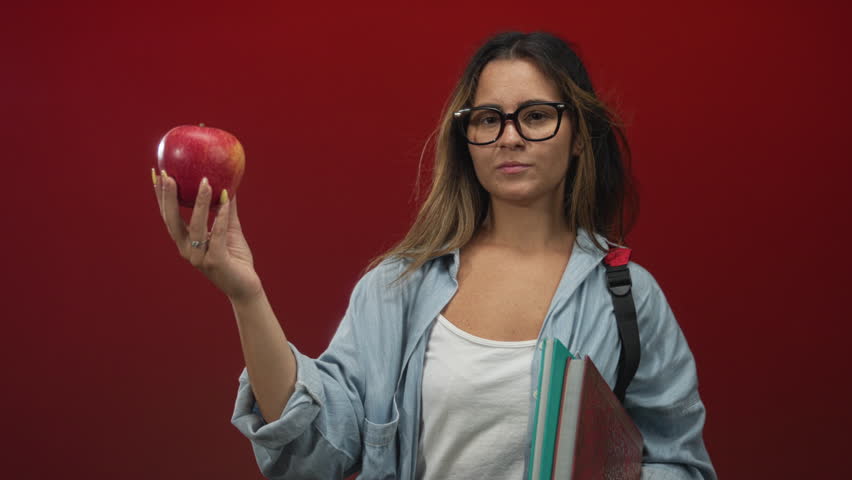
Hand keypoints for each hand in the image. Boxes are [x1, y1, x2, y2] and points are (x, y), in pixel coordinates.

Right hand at [153, 169, 263, 303]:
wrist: (245, 286)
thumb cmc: (236, 258)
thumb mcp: (230, 229)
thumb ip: (226, 210)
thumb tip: (227, 183)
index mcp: (186, 242)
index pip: (169, 216)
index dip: (161, 196)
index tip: (156, 174)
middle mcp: (188, 250)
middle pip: (172, 221)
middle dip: (168, 198)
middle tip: (168, 176)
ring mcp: (200, 257)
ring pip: (196, 227)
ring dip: (200, 203)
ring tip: (204, 182)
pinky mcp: (216, 262)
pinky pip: (218, 236)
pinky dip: (222, 218)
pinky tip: (225, 200)